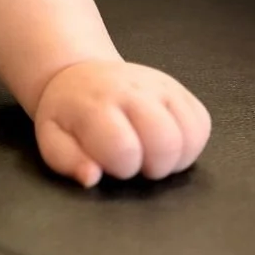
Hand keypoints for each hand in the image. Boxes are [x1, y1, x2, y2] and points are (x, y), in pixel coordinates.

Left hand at [35, 60, 210, 187]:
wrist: (81, 77)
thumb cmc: (68, 115)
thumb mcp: (52, 138)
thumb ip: (67, 161)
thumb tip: (91, 178)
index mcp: (97, 104)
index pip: (124, 148)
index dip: (120, 167)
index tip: (110, 162)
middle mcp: (132, 90)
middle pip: (166, 142)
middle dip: (152, 166)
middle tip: (133, 161)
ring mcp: (160, 86)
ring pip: (189, 136)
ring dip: (173, 158)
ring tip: (148, 154)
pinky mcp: (180, 90)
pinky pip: (202, 125)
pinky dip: (189, 145)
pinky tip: (164, 144)